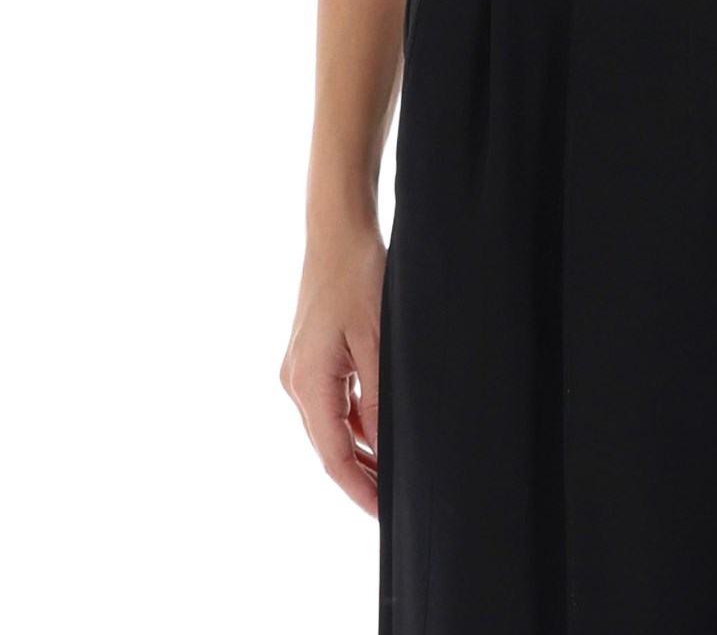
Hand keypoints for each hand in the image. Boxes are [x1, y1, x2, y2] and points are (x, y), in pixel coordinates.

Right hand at [280, 221, 386, 516]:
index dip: (359, 489)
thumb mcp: (378, 342)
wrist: (337, 229)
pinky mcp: (310, 355)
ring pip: (331, 425)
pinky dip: (355, 419)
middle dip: (360, 475)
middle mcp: (296, 381)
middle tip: (394, 500)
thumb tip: (384, 449)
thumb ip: (379, 400)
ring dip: (359, 448)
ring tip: (392, 470)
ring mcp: (300, 368)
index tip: (384, 513)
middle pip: (329, 445)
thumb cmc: (359, 276)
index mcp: (307, 383)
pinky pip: (333, 400)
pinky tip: (380, 427)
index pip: (333, 456)